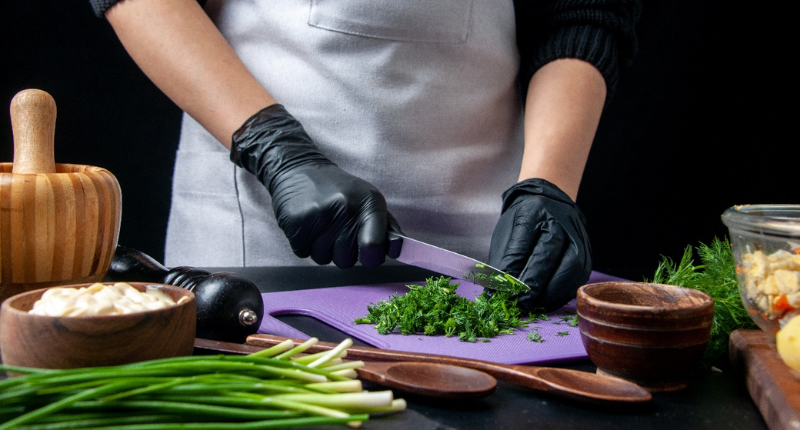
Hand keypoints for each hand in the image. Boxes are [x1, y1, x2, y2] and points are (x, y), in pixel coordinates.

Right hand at [231, 104, 400, 267]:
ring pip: (324, 259)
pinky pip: (304, 253)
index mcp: (369, 203)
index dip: (371, 257)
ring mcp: (320, 215)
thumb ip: (386, 227)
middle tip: (336, 230)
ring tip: (320, 225)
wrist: (298, 169)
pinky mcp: (297, 222)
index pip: (374, 246)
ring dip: (322, 249)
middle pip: (347, 261)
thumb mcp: (368, 200)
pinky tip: (307, 225)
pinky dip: (304, 244)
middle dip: (341, 253)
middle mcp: (346, 208)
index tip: (367, 254)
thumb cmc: (338, 190)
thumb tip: (398, 250)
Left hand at [488, 178, 591, 311]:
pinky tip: (547, 301)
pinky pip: (578, 277)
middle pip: (547, 256)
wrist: (551, 205)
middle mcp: (559, 221)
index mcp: (533, 211)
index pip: (521, 244)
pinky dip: (562, 294)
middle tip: (518, 304)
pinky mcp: (588, 253)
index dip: (512, 271)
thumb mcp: (507, 233)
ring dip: (550, 292)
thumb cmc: (524, 222)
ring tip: (533, 305)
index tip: (503, 291)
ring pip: (569, 268)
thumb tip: (496, 294)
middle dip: (532, 285)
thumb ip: (502, 262)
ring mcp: (578, 236)